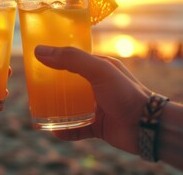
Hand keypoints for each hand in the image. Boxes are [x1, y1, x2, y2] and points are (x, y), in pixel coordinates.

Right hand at [35, 45, 149, 153]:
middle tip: (34, 88)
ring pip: (71, 107)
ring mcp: (97, 107)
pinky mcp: (98, 126)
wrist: (147, 127)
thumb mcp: (99, 70)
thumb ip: (71, 59)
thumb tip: (40, 51)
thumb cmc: (126, 93)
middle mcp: (98, 86)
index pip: (74, 59)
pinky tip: (54, 131)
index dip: (57, 59)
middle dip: (52, 87)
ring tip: (40, 111)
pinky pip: (77, 129)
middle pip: (69, 85)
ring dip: (56, 110)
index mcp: (100, 68)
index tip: (38, 61)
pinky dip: (65, 131)